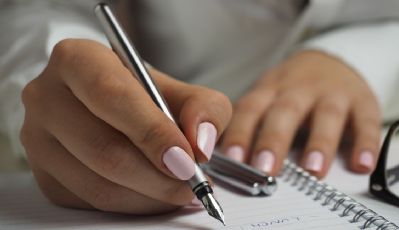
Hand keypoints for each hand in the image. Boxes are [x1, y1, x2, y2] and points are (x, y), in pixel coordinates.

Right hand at [20, 39, 231, 213]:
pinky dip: (133, 205)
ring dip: (149, 196)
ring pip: (98, 184)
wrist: (117, 109)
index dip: (153, 132)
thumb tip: (200, 144)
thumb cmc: (148, 97)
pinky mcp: (45, 175)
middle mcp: (47, 97)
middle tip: (192, 183)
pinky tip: (155, 194)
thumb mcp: (184, 92)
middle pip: (103, 148)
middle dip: (157, 176)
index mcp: (77, 60)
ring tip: (180, 190)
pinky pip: (91, 202)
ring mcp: (39, 140)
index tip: (187, 159)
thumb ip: (204, 109)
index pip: (112, 97)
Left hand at [221, 50, 380, 177]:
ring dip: (320, 143)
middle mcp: (299, 89)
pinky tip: (362, 165)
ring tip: (313, 170)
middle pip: (285, 112)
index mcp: (270, 90)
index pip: (250, 110)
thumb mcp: (267, 97)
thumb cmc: (292, 90)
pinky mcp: (362, 101)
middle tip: (265, 169)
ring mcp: (332, 93)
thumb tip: (225, 162)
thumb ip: (250, 125)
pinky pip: (366, 121)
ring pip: (326, 116)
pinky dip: (366, 143)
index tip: (232, 159)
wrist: (331, 61)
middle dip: (274, 140)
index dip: (240, 133)